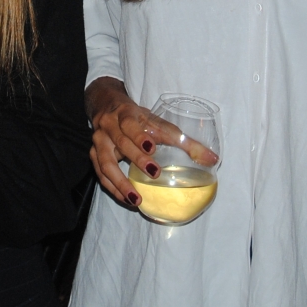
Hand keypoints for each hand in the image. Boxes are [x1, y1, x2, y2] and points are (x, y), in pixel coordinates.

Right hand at [84, 79, 219, 212]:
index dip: (140, 135)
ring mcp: (98, 142)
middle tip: (154, 173)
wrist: (107, 107)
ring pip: (105, 163)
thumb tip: (213, 160)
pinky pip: (101, 174)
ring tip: (136, 199)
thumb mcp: (159, 124)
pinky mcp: (94, 155)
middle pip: (121, 143)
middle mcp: (109, 127)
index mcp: (125, 114)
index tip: (152, 147)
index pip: (130, 124)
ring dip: (120, 182)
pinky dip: (113, 188)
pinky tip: (127, 199)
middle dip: (136, 159)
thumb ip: (185, 142)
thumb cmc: (137, 118)